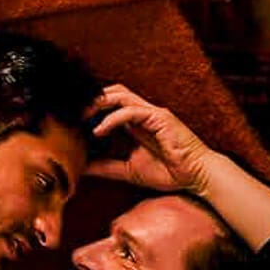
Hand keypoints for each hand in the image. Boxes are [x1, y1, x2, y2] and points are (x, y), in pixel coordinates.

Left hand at [86, 84, 216, 194]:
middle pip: (114, 93)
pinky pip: (131, 111)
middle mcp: (143, 114)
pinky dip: (112, 119)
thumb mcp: (128, 171)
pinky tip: (99, 130)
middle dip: (92, 99)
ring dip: (99, 103)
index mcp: (136, 123)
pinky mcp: (160, 118)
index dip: (92, 107)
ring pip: (121, 95)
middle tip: (73, 114)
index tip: (72, 119)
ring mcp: (152, 114)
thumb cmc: (169, 172)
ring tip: (82, 116)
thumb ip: (106, 167)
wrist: (196, 177)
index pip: (111, 104)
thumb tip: (82, 169)